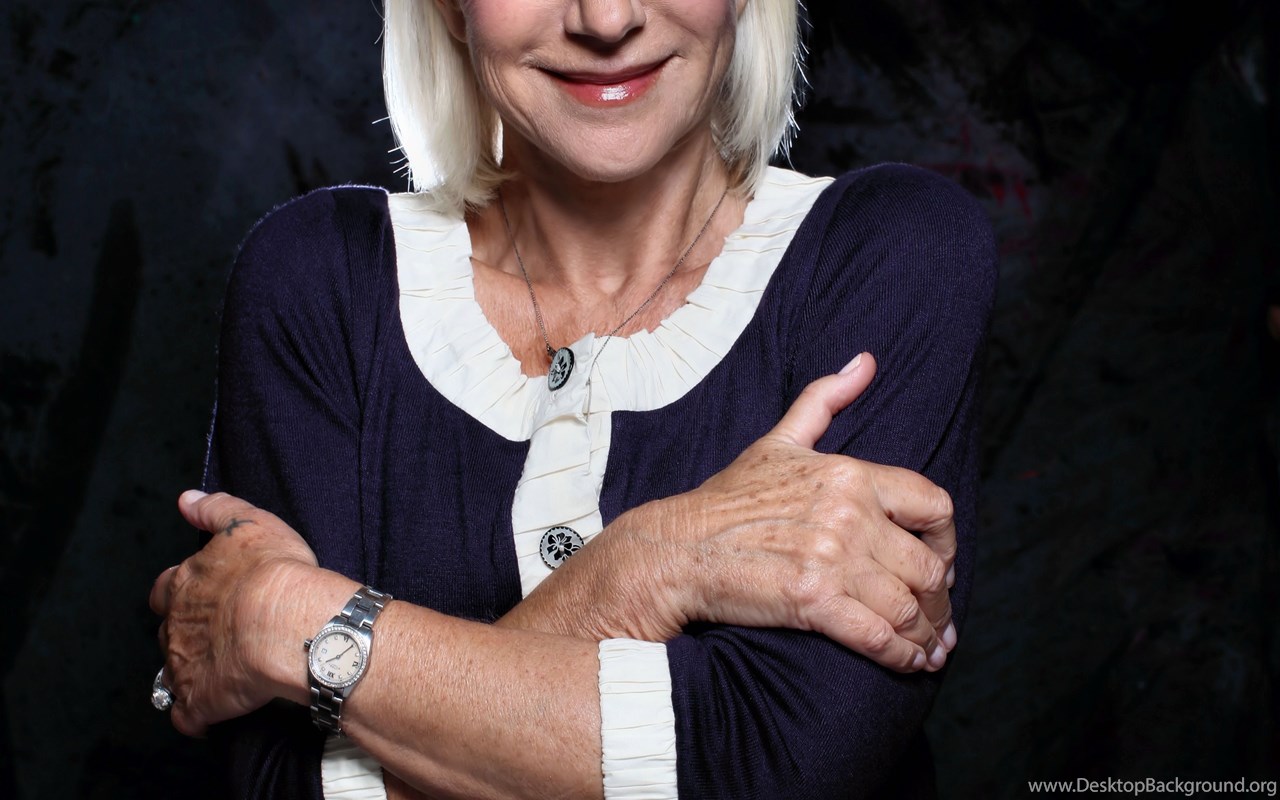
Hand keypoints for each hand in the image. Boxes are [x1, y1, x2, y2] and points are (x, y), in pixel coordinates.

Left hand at [150, 490, 322, 735]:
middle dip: (184, 634)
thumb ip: (216, 508)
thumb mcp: (249, 524)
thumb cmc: (275, 571)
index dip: (180, 594)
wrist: (285, 621)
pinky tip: (214, 714)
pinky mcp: (198, 702)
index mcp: (184, 584)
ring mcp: (183, 666)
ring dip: (190, 673)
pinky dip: (196, 716)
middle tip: (216, 635)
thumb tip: (187, 499)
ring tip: (221, 674)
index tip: (201, 596)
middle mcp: (176, 625)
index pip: (166, 590)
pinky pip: (186, 716)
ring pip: (172, 673)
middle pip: (168, 632)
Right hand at [508, 353, 956, 672]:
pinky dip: (902, 655)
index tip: (940, 564)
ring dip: (927, 636)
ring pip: (909, 606)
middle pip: (929, 566)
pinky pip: (879, 635)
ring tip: (929, 650)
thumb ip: (825, 400)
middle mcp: (848, 514)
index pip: (934, 505)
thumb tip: (865, 361)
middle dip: (941, 602)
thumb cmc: (728, 498)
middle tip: (939, 621)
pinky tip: (907, 662)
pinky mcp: (813, 600)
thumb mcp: (779, 440)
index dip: (947, 542)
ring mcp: (831, 558)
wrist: (678, 548)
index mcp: (850, 475)